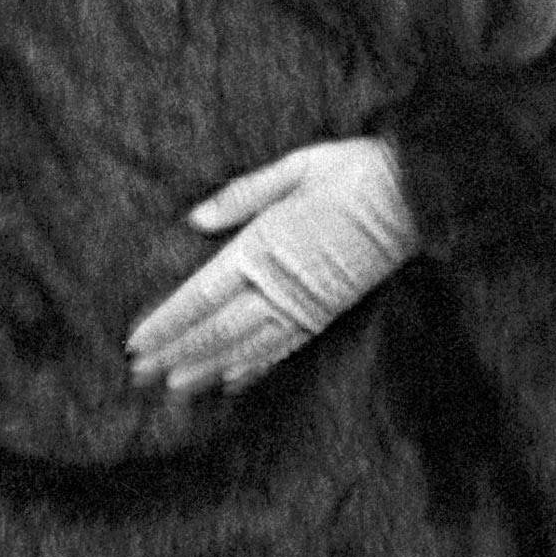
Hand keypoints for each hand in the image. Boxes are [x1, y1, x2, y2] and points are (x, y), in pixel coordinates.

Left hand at [126, 137, 415, 400]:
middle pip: (216, 330)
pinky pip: (284, 348)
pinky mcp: (328, 313)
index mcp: (265, 246)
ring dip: (206, 369)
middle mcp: (281, 284)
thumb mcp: (298, 167)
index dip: (167, 323)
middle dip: (175, 354)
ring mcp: (306, 304)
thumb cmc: (357, 171)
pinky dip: (255, 367)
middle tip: (139, 376)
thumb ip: (243, 195)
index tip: (136, 343)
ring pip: (246, 346)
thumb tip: (197, 220)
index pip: (202, 296)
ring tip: (174, 388)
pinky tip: (232, 381)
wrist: (419, 195)